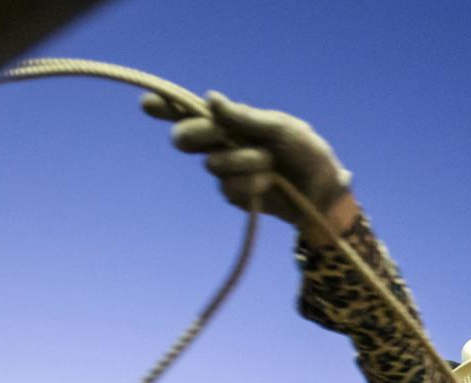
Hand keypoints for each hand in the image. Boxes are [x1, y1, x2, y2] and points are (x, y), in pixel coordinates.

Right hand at [142, 91, 352, 228]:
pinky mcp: (235, 195)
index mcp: (235, 121)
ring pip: (213, 164)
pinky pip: (228, 188)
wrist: (323, 194)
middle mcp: (225, 143)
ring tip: (270, 164)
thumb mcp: (282, 129)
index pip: (195, 112)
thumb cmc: (307, 154)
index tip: (148, 104)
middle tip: (216, 136)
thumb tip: (210, 99)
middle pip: (188, 138)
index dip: (169, 108)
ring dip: (244, 163)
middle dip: (197, 136)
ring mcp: (228, 170)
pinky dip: (250, 184)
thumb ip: (246, 118)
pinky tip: (268, 183)